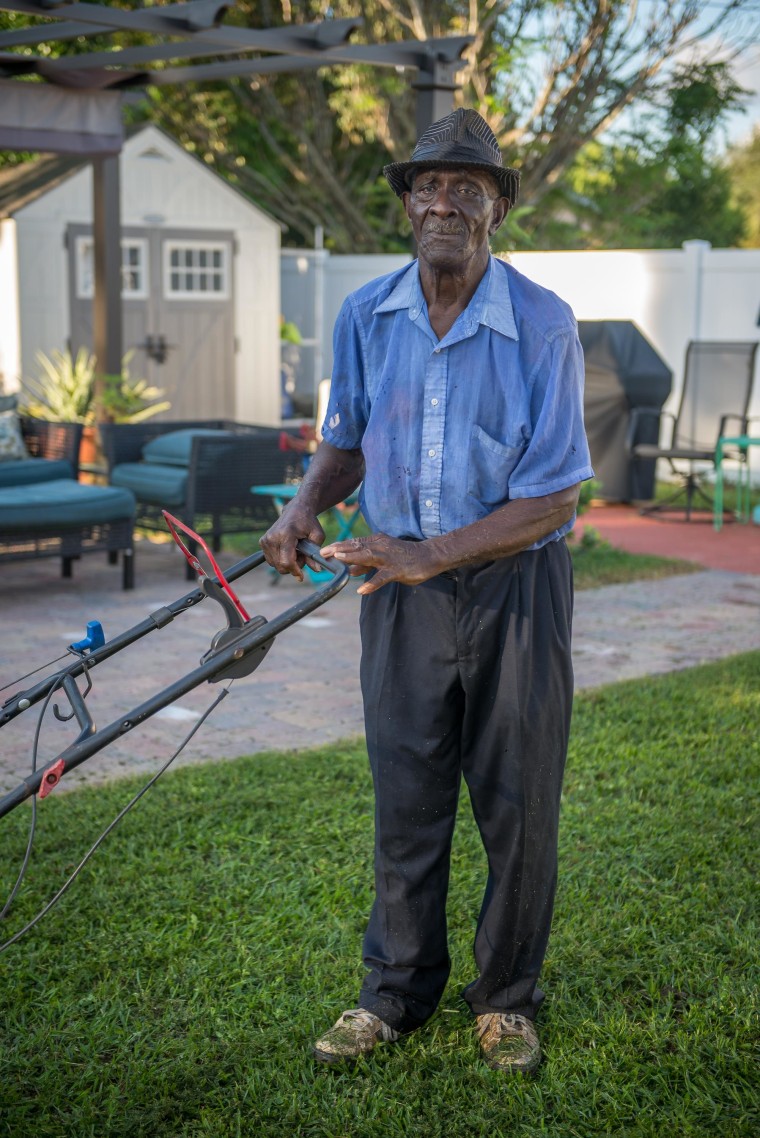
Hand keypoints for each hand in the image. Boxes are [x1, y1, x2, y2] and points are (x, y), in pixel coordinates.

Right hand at [260, 508, 324, 581]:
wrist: (296, 510)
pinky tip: (288, 550)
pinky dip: (280, 559)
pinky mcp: (262, 542)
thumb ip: (315, 553)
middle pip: (280, 565)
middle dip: (292, 567)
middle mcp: (272, 537)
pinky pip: (271, 560)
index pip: (286, 561)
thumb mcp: (317, 536)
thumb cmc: (308, 522)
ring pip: (275, 565)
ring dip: (286, 563)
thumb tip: (316, 570)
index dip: (295, 571)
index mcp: (285, 535)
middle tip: (302, 557)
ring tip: (296, 551)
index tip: (301, 577)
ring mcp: (265, 540)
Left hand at [320, 533, 441, 594]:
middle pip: (357, 547)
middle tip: (323, 553)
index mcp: (376, 542)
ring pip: (368, 556)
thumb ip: (366, 564)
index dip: (338, 546)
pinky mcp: (397, 570)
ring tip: (338, 560)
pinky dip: (371, 583)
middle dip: (339, 550)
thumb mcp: (383, 558)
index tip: (323, 550)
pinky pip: (382, 577)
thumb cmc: (404, 557)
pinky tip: (361, 590)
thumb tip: (349, 570)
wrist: (428, 556)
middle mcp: (380, 547)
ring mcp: (388, 558)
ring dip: (352, 558)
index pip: (354, 543)